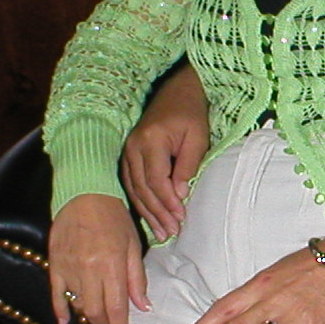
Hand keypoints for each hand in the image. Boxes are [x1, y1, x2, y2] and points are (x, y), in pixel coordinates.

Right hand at [49, 193, 147, 323]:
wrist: (84, 195)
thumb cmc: (114, 218)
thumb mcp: (133, 245)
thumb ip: (137, 278)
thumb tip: (142, 307)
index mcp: (112, 265)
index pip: (117, 307)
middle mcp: (89, 270)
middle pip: (96, 311)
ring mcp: (69, 268)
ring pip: (78, 305)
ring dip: (89, 316)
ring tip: (98, 318)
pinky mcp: (55, 264)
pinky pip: (55, 295)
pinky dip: (60, 312)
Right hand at [121, 63, 209, 240]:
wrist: (177, 90)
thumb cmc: (191, 113)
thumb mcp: (197, 137)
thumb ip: (187, 165)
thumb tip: (180, 195)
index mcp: (150, 140)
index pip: (156, 180)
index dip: (167, 202)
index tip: (180, 218)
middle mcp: (133, 147)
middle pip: (142, 188)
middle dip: (157, 213)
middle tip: (171, 233)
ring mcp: (127, 150)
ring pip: (133, 189)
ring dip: (147, 212)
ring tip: (161, 232)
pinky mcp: (128, 154)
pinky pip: (131, 183)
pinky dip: (140, 201)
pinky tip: (149, 216)